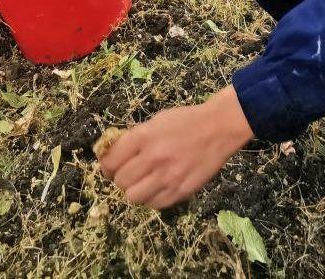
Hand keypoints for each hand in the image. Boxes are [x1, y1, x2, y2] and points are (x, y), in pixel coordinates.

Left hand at [100, 86, 252, 208]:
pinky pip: (155, 204)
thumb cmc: (185, 121)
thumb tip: (113, 154)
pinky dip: (152, 198)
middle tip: (128, 173)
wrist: (218, 129)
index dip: (106, 165)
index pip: (110, 161)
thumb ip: (134, 138)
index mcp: (144, 137)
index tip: (110, 165)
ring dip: (134, 190)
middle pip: (120, 181)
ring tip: (143, 182)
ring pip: (134, 197)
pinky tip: (158, 187)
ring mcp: (168, 177)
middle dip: (120, 177)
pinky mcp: (181, 191)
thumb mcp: (155, 121)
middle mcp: (153, 159)